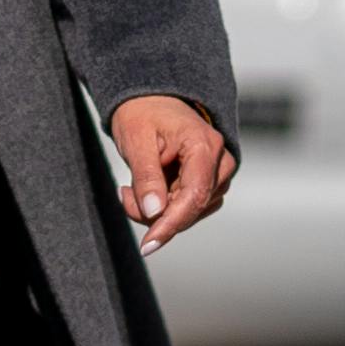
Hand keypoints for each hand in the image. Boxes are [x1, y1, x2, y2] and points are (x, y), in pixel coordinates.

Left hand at [107, 95, 231, 252]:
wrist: (151, 99)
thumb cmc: (142, 113)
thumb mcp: (136, 140)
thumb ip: (146, 176)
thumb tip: (155, 211)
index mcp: (204, 145)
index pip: (194, 195)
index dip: (171, 224)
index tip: (148, 245)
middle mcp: (220, 160)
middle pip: (193, 207)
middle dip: (156, 214)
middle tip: (124, 195)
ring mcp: (219, 172)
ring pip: (192, 211)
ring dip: (159, 211)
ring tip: (132, 187)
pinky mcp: (210, 181)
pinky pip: (190, 207)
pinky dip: (166, 207)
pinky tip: (147, 190)